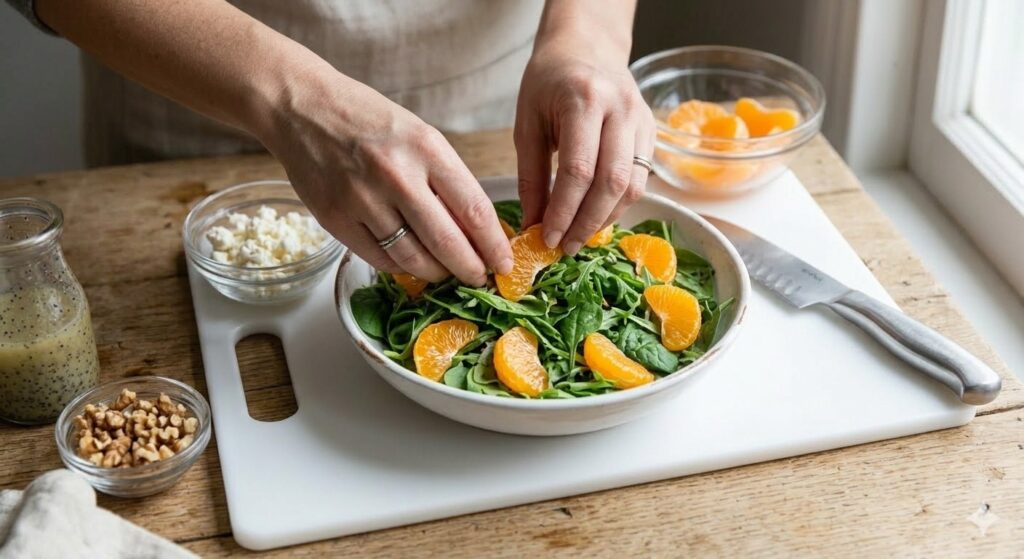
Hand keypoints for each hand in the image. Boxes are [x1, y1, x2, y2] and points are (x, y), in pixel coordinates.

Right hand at [256, 71, 512, 284]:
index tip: (504, 263)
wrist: (303, 108)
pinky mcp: (336, 220)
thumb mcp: (419, 135)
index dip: (493, 245)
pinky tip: (412, 264)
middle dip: (470, 269)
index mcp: (427, 149)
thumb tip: (478, 230)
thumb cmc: (368, 120)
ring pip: (413, 259)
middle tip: (479, 278)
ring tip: (446, 274)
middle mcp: (396, 176)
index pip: (474, 210)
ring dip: (436, 274)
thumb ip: (447, 180)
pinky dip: (401, 268)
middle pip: (447, 243)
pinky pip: (380, 259)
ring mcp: (363, 200)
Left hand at [515, 35, 655, 254]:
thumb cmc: (549, 82)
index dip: (564, 211)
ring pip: (633, 184)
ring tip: (580, 236)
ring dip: (606, 218)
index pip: (578, 170)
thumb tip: (534, 225)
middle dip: (587, 222)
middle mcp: (620, 108)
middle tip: (566, 246)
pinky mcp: (652, 130)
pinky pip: (641, 177)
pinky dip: (619, 204)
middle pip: (611, 182)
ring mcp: (642, 119)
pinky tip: (597, 215)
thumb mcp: (527, 123)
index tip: (547, 237)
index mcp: (584, 100)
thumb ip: (531, 176)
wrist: (586, 45)